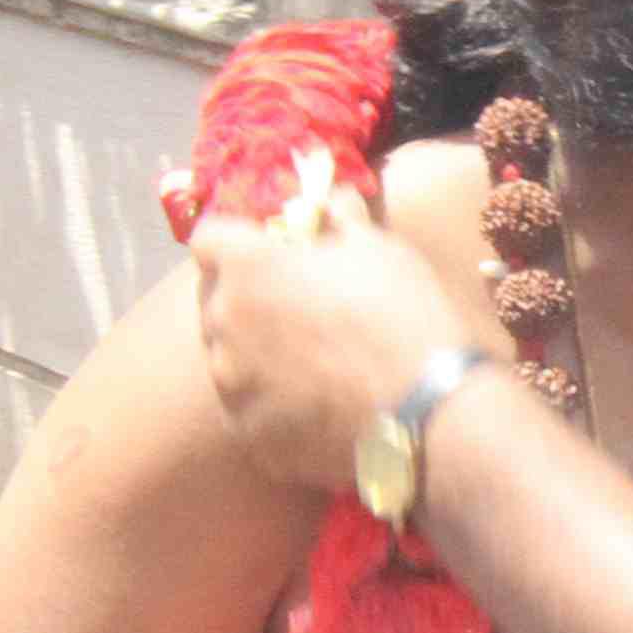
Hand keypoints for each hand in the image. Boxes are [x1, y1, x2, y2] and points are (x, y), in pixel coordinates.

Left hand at [184, 198, 483, 491]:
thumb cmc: (401, 313)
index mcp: (247, 267)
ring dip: (256, 354)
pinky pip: (251, 410)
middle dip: (248, 298)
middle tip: (298, 309)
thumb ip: (336, 216)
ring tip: (311, 365)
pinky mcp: (250, 435)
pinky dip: (273, 406)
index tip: (268, 250)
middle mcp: (223, 325)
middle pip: (217, 300)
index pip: (207, 238)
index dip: (236, 240)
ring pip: (229, 359)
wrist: (425, 410)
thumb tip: (326, 197)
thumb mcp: (376, 246)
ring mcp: (232, 386)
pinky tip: (317, 407)